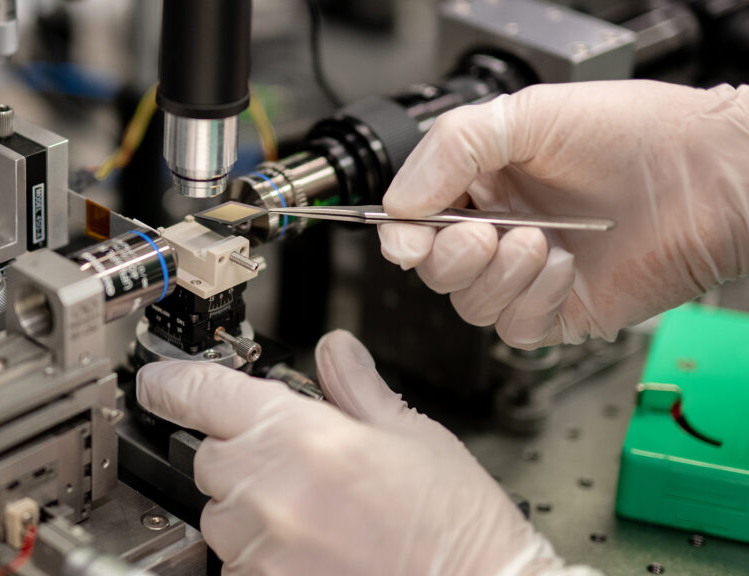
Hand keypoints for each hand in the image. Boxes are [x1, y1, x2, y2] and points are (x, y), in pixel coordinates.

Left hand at [136, 330, 594, 575]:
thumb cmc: (453, 527)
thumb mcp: (412, 437)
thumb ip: (357, 389)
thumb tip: (335, 351)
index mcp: (302, 437)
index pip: (202, 392)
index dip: (171, 380)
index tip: (157, 380)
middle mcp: (268, 493)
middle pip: (208, 455)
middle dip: (240, 450)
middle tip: (296, 460)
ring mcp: (261, 549)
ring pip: (218, 512)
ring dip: (248, 504)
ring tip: (315, 511)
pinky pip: (235, 562)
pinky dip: (260, 550)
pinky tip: (313, 547)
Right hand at [380, 80, 748, 348]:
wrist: (708, 175)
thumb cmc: (634, 134)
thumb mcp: (526, 115)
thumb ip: (450, 147)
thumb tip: (397, 202)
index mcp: (480, 184)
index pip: (413, 223)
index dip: (402, 237)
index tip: (407, 239)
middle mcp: (498, 231)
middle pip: (434, 270)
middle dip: (451, 255)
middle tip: (486, 230)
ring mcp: (527, 276)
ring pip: (469, 304)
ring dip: (498, 275)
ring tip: (540, 240)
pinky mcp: (558, 312)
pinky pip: (514, 329)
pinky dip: (532, 300)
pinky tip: (565, 268)